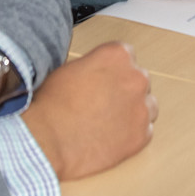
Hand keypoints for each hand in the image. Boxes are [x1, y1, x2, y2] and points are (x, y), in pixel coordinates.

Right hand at [21, 41, 155, 180]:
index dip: (113, 69)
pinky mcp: (142, 135)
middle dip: (124, 89)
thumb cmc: (52, 106)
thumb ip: (94, 66)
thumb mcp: (69, 69)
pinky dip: (132, 134)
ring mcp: (141, 107)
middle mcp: (135, 77)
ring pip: (146, 105)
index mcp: (116, 55)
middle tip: (103, 102)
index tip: (106, 79)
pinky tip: (111, 136)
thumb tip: (99, 74)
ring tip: (108, 121)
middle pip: (138, 79)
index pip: (126, 54)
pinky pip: (144, 131)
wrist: (48, 141)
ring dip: (132, 111)